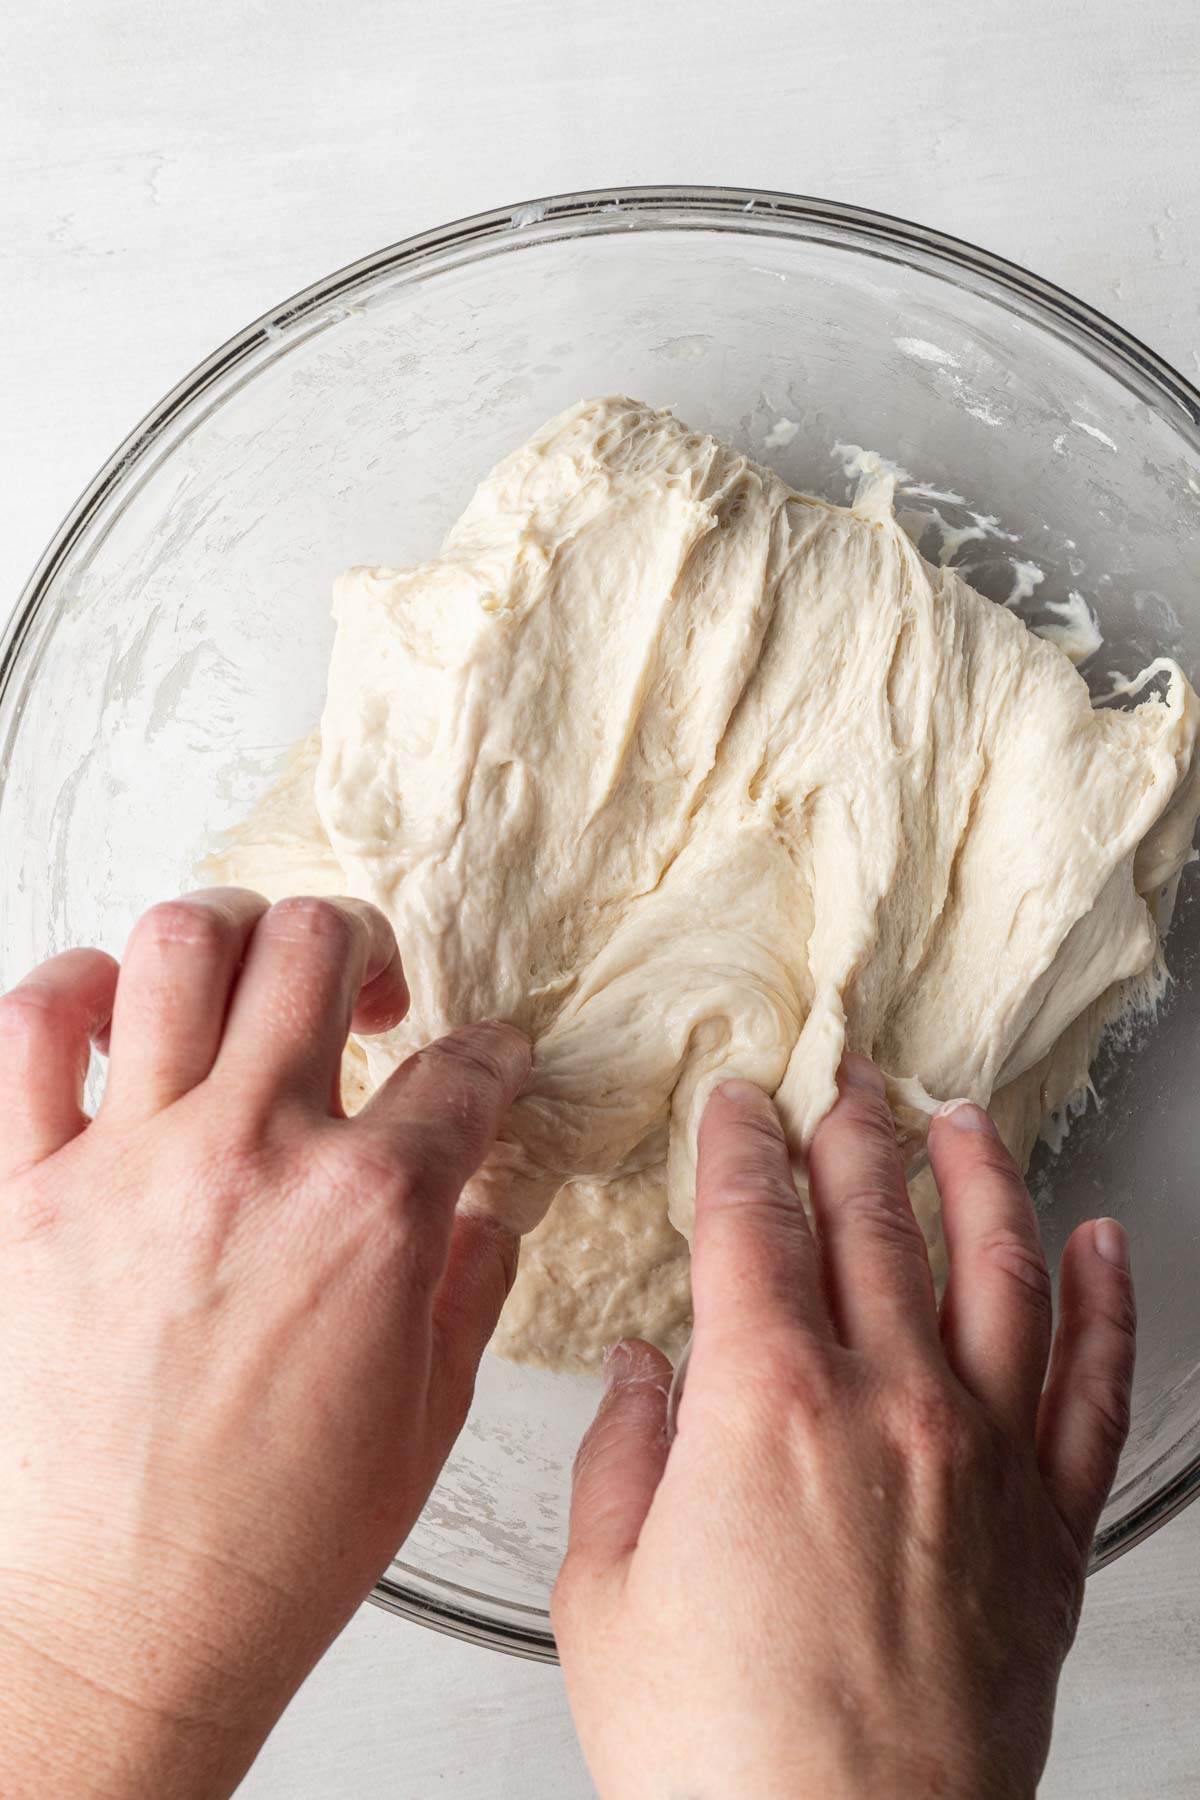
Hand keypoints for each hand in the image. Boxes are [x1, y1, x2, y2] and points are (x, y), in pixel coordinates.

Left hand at [0, 889, 528, 1798]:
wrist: (125, 1629)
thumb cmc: (270, 1544)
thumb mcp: (428, 1414)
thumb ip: (472, 1284)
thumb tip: (491, 1210)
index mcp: (371, 1212)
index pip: (462, 1071)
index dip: (493, 1052)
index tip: (486, 1057)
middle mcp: (253, 1158)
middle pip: (318, 947)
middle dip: (364, 945)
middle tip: (367, 994)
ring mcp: (128, 1164)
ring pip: (182, 946)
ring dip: (233, 935)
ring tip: (245, 975)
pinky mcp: (21, 1193)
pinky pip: (28, 1030)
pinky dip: (74, 991)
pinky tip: (111, 1015)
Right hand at [554, 1059, 1134, 1799]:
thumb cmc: (720, 1755)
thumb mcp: (605, 1594)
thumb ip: (622, 1456)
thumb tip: (643, 1375)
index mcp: (765, 1402)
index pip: (753, 1221)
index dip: (741, 1145)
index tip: (740, 1104)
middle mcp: (888, 1401)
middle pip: (873, 1218)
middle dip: (852, 1131)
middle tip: (844, 1079)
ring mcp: (982, 1456)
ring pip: (997, 1266)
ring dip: (978, 1174)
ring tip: (963, 1118)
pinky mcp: (1048, 1526)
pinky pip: (1095, 1383)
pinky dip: (1107, 1300)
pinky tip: (1103, 1243)